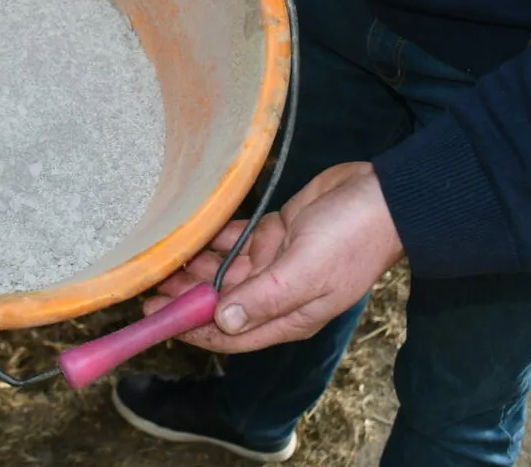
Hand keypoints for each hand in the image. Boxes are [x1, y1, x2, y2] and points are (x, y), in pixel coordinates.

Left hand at [145, 162, 404, 352]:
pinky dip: (213, 239)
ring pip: (224, 272)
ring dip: (194, 268)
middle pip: (221, 303)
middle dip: (184, 299)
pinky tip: (188, 234)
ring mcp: (276, 262)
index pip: (231, 335)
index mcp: (288, 315)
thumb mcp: (307, 272)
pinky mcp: (276, 233)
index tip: (157, 322)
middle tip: (146, 289)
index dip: (192, 330)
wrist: (384, 195)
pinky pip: (236, 239)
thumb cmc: (353, 238)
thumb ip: (264, 298)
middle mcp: (277, 293)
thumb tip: (224, 322)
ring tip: (159, 260)